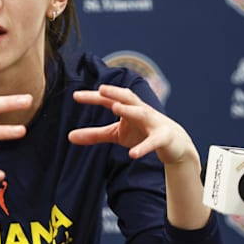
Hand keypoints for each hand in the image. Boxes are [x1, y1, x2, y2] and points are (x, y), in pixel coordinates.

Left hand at [68, 84, 197, 164]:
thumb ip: (94, 134)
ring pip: (142, 113)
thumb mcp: (116, 134)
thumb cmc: (141, 133)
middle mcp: (140, 110)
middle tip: (101, 88)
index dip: (93, 97)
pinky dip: (144, 147)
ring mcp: (154, 122)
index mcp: (127, 108)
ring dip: (130, 110)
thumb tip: (69, 137)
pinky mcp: (164, 138)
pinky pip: (153, 141)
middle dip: (115, 92)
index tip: (75, 96)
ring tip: (116, 108)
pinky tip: (132, 155)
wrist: (174, 144)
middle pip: (127, 98)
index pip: (108, 100)